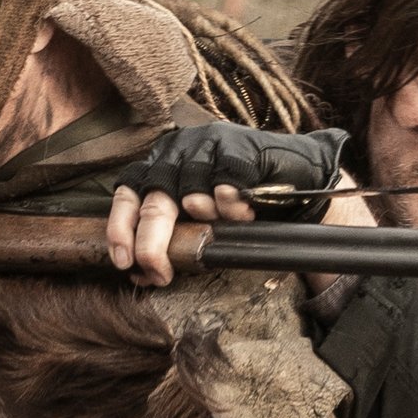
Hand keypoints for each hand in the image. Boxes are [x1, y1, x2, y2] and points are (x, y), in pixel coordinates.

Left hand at [105, 124, 349, 288]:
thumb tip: (139, 273)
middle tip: (160, 271)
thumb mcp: (199, 220)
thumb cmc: (242, 200)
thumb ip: (172, 238)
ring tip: (228, 223)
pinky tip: (247, 212)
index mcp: (161, 164)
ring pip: (192, 200)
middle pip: (154, 203)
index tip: (124, 261)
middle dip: (153, 244)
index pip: (127, 193)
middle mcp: (177, 150)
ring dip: (211, 222)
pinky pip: (225, 191)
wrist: (296, 174)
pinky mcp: (235, 146)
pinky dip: (235, 211)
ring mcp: (206, 144)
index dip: (120, 228)